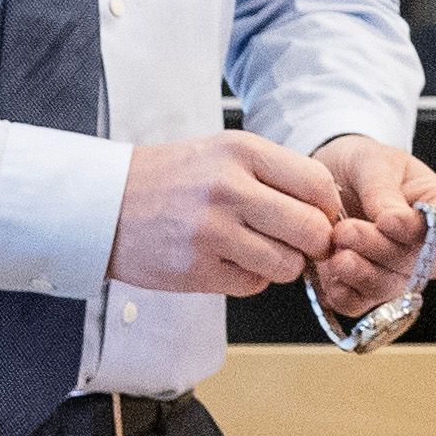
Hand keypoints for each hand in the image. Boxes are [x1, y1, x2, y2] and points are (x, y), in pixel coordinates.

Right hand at [109, 133, 350, 291]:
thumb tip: (330, 207)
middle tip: (299, 242)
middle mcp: (229, 189)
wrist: (106, 203)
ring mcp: (212, 232)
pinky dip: (251, 278)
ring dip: (282, 264)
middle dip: (314, 243)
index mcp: (241, 151)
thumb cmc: (173, 178)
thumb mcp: (224, 153)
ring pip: (287, 264)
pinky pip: (254, 284)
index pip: (318, 184)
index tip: (321, 215)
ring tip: (259, 249)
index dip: (329, 207)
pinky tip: (230, 260)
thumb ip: (277, 173)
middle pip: (312, 230)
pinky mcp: (197, 270)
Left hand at [311, 135, 435, 323]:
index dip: (418, 231)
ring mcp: (400, 274)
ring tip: (334, 252)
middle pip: (415, 264)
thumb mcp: (373, 162)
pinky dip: (343, 292)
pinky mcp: (368, 291)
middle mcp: (428, 250)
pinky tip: (329, 274)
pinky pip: (360, 304)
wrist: (333, 182)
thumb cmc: (365, 167)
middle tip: (345, 230)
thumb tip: (391, 218)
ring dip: (360, 273)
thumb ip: (382, 189)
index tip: (387, 220)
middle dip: (377, 249)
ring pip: (388, 287)